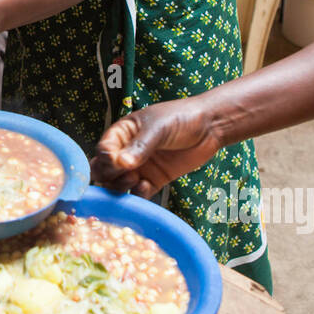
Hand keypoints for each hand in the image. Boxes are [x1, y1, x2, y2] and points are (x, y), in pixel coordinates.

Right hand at [91, 97, 223, 197]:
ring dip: (120, 187)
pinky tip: (145, 187)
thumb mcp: (158, 128)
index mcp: (122, 133)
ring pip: (118, 184)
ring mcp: (140, 168)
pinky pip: (138, 193)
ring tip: (135, 180)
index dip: (105, 158)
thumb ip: (140, 146)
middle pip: (104, 170)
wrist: (210, 127)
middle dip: (109, 175)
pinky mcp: (154, 181)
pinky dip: (138, 195)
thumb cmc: (181, 118)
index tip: (115, 163)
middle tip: (125, 173)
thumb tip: (121, 164)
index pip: (103, 149)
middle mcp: (127, 152)